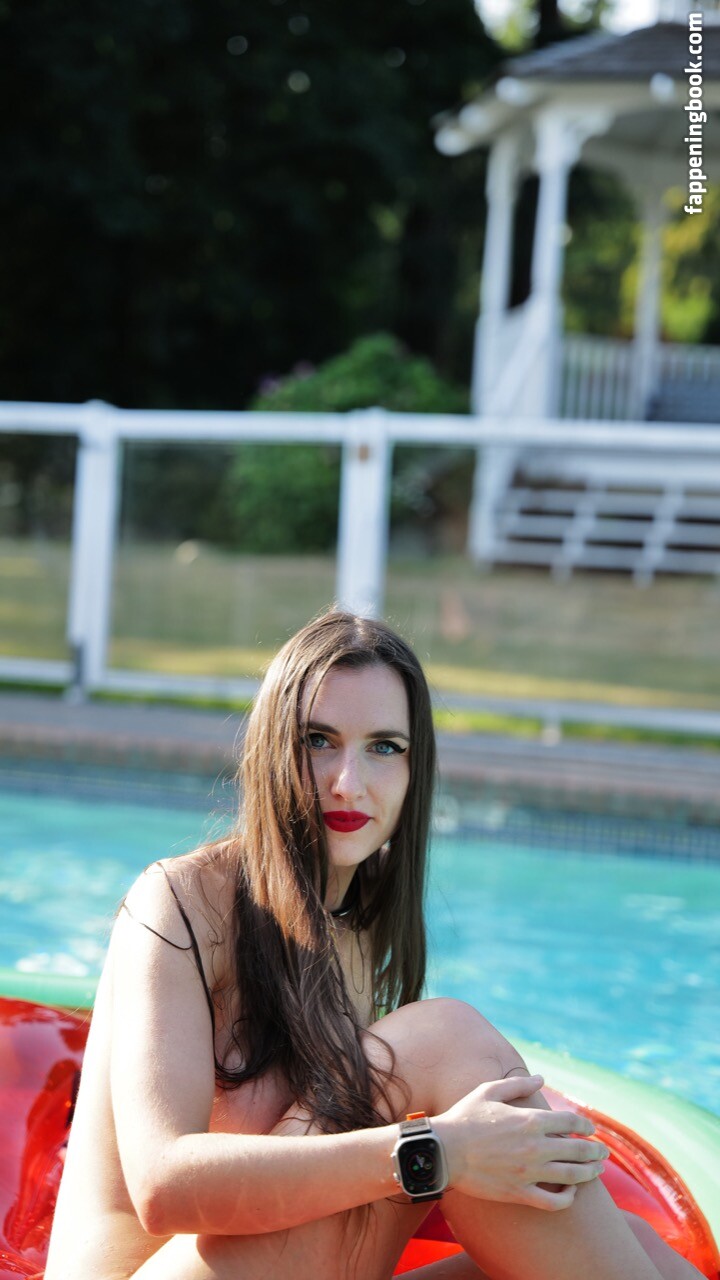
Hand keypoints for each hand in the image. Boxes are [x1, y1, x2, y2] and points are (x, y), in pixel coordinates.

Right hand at [433, 1074, 608, 1211]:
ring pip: (572, 1176)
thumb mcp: (490, 1091)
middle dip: (595, 1151)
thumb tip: (542, 1078)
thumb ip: (518, 1084)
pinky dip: (568, 1198)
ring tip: (597, 1171)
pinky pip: (554, 1201)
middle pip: (578, 1150)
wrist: (444, 1150)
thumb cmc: (465, 1117)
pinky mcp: (520, 1193)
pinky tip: (571, 1192)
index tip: (591, 1128)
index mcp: (530, 1120)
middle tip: (603, 1153)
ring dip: (590, 1173)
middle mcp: (535, 1147)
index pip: (571, 1121)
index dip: (586, 1125)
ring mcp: (529, 1172)